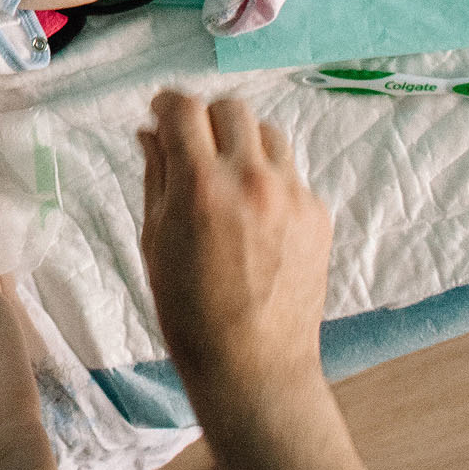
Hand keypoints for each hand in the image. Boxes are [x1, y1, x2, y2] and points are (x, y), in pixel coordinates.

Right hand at [138, 91, 371, 469]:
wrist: (253, 366)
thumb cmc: (190, 311)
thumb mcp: (155, 240)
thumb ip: (156, 175)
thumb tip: (151, 132)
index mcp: (200, 186)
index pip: (185, 108)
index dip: (166, 104)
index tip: (160, 113)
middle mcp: (250, 180)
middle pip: (232, 109)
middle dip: (207, 118)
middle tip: (193, 143)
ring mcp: (292, 197)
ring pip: (269, 134)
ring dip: (243, 142)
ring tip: (228, 175)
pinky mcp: (317, 215)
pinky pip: (291, 174)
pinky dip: (269, 179)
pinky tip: (254, 215)